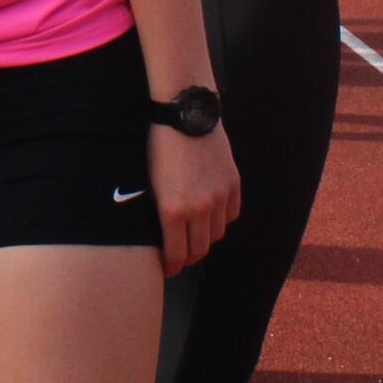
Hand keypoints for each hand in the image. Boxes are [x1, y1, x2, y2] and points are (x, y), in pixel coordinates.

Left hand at [150, 121, 239, 273]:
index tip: (168, 268)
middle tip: (181, 256)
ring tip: (194, 234)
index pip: (176, 254)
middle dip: (188, 257)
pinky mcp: (233, 184)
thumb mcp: (149, 182)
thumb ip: (158, 211)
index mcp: (172, 210)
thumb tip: (158, 235)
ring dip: (205, 238)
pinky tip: (210, 215)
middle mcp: (199, 208)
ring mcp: (219, 197)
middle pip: (199, 249)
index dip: (171, 266)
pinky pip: (231, 214)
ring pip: (216, 234)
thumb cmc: (157, 145)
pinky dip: (221, 219)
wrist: (184, 114)